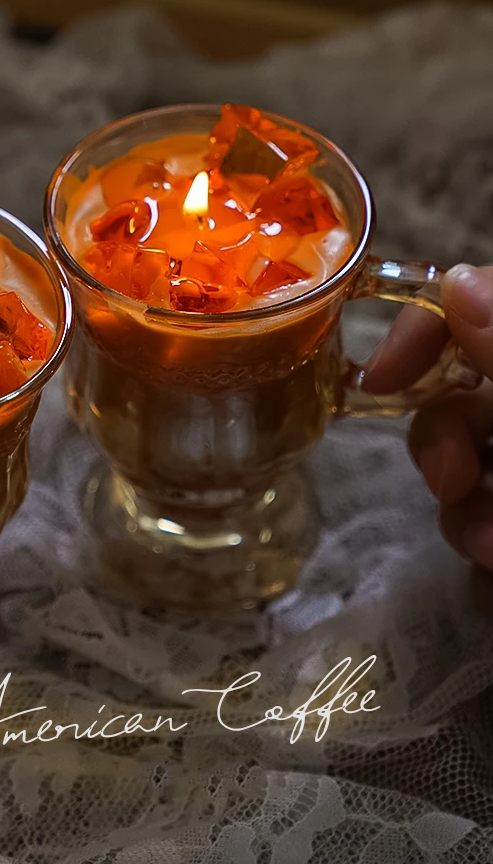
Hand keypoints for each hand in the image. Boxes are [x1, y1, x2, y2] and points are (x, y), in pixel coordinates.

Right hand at [365, 264, 492, 588]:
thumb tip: (455, 281)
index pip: (477, 311)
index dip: (426, 334)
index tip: (382, 381)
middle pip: (460, 405)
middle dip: (444, 451)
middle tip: (454, 485)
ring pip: (467, 487)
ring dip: (466, 526)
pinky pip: (481, 558)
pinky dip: (484, 582)